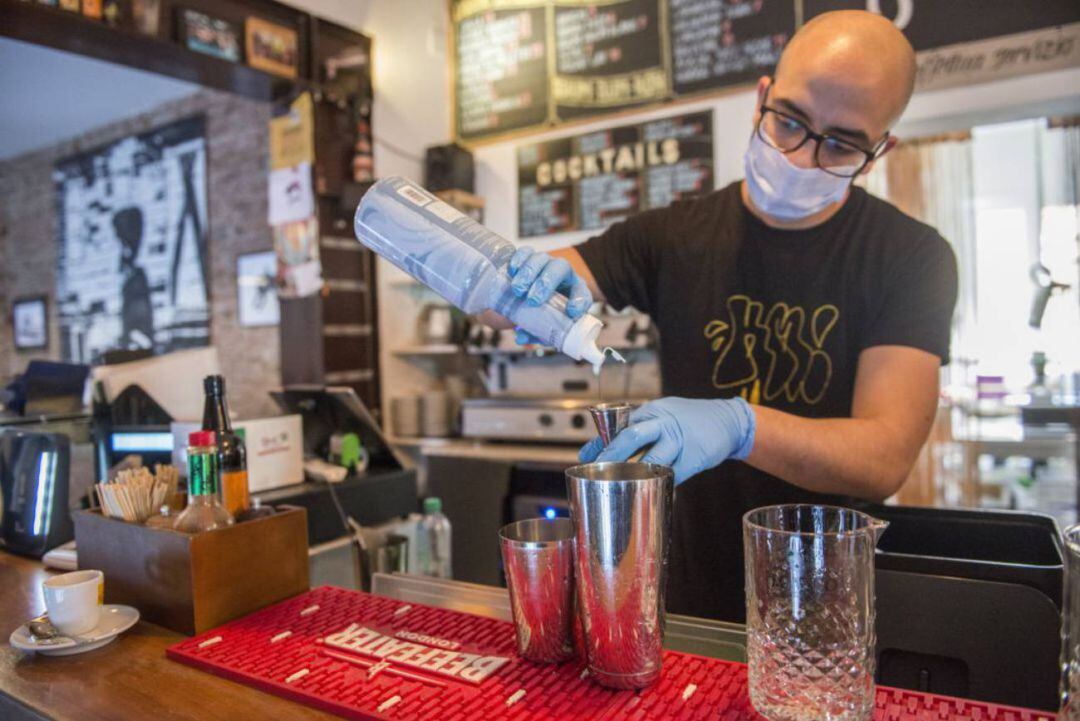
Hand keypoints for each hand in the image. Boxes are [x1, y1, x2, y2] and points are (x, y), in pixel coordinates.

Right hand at [506, 248, 591, 344]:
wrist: (540, 291)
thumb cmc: (549, 309)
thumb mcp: (549, 322)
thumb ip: (537, 332)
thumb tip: (521, 338)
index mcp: (575, 290)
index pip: (582, 293)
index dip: (578, 302)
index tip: (571, 312)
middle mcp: (562, 272)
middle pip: (559, 268)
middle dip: (545, 284)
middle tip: (532, 300)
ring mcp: (546, 262)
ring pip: (540, 259)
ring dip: (528, 273)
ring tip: (518, 290)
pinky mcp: (530, 256)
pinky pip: (525, 252)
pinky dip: (518, 259)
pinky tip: (512, 271)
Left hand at [578, 397, 756, 483]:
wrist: (729, 420)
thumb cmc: (687, 420)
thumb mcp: (662, 415)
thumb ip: (636, 429)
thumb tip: (600, 447)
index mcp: (653, 411)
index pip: (621, 424)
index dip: (601, 441)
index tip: (585, 457)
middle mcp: (664, 422)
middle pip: (633, 436)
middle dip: (612, 454)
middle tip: (597, 470)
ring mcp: (680, 440)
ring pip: (653, 458)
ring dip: (635, 473)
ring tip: (621, 484)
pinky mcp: (695, 457)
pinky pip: (673, 475)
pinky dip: (661, 485)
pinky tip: (650, 492)